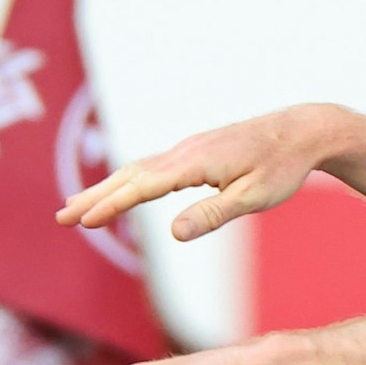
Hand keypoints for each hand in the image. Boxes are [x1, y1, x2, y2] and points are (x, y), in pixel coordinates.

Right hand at [58, 104, 344, 239]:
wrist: (303, 130)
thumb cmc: (282, 167)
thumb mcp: (252, 198)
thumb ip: (212, 215)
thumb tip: (173, 234)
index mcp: (196, 162)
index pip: (142, 187)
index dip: (110, 205)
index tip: (83, 221)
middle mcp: (186, 151)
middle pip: (130, 175)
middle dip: (95, 197)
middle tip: (62, 217)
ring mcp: (190, 148)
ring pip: (139, 168)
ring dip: (107, 187)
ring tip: (79, 205)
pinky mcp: (198, 150)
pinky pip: (154, 165)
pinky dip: (129, 179)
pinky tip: (123, 189)